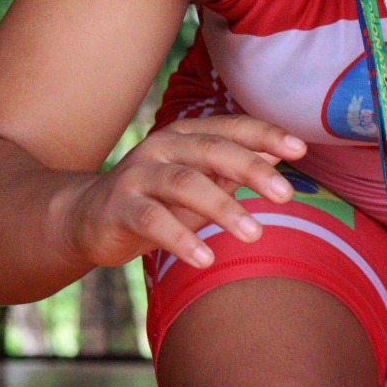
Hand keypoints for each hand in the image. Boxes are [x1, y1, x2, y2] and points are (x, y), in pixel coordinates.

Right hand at [61, 114, 306, 269]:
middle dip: (251, 169)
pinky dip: (181, 238)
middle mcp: (163, 146)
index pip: (231, 128)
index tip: (301, 148)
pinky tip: (205, 258)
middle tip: (286, 193)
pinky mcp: (119, 207)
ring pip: (185, 184)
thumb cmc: (155, 198)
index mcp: (186, 134)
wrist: (85, 217)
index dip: (265, 134)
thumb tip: (282, 153)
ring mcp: (138, 175)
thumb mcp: (198, 180)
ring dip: (222, 208)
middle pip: (212, 150)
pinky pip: (152, 220)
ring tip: (254, 233)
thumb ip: (234, 169)